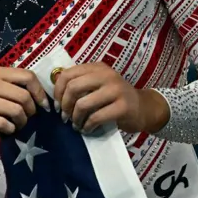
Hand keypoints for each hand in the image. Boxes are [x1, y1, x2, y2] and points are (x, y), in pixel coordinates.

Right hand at [0, 67, 49, 136]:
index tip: (43, 105)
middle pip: (24, 96)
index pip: (27, 76)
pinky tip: (8, 129)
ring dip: (22, 122)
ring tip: (18, 125)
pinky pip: (4, 123)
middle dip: (31, 111)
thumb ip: (14, 85)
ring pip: (16, 111)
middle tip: (28, 117)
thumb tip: (43, 98)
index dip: (40, 92)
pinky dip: (10, 129)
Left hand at [53, 63, 167, 133]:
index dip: (57, 91)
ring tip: (76, 125)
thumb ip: (80, 84)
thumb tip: (54, 94)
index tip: (56, 105)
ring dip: (75, 118)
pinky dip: (87, 126)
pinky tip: (87, 129)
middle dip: (65, 105)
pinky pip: (96, 117)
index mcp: (97, 68)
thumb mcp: (97, 85)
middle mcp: (107, 75)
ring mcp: (116, 90)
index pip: (67, 74)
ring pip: (83, 104)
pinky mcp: (123, 107)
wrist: (143, 108)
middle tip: (64, 117)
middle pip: (73, 87)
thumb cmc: (114, 99)